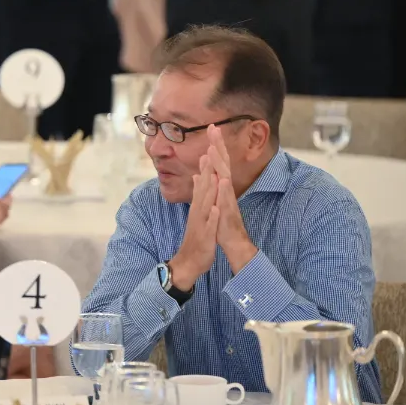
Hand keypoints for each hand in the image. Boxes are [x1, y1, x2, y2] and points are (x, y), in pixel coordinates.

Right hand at [169, 154, 219, 291]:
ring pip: (205, 203)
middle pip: (203, 187)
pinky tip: (216, 208)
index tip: (210, 144)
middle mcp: (198, 210)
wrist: (189, 260)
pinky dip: (212, 216)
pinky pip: (209, 225)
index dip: (207, 163)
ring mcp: (201, 222)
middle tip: (209, 149)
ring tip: (213, 174)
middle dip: (207, 169)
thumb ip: (198, 192)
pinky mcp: (205, 235)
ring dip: (209, 189)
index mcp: (199, 204)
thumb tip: (198, 175)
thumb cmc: (197, 235)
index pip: (203, 181)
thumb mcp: (198, 211)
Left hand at [205, 125, 257, 271]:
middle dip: (218, 146)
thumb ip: (207, 186)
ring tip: (214, 149)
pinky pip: (227, 199)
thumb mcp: (212, 201)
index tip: (210, 128)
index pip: (217, 162)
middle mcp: (226, 190)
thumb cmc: (221, 221)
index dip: (214, 145)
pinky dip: (224, 190)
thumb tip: (199, 173)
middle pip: (222, 164)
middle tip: (214, 128)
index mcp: (220, 187)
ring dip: (220, 164)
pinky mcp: (228, 212)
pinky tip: (222, 180)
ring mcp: (228, 200)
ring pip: (224, 178)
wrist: (232, 242)